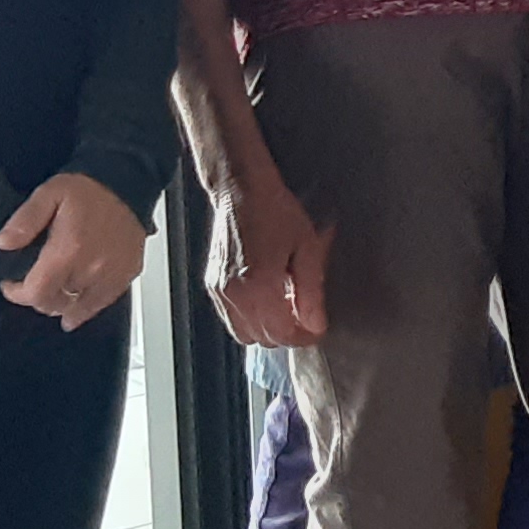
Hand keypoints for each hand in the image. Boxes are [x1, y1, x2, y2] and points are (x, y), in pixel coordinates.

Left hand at [0, 169, 146, 327]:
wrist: (129, 184)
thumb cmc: (90, 189)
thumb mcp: (49, 194)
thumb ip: (24, 220)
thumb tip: (3, 243)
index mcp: (69, 250)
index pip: (36, 293)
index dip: (17, 294)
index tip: (11, 285)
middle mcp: (92, 268)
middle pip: (55, 304)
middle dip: (37, 298)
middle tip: (32, 285)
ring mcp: (112, 275)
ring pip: (77, 308)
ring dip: (60, 304)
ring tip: (52, 296)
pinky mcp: (127, 275)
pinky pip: (102, 304)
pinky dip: (85, 310)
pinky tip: (74, 313)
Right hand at [205, 162, 328, 349]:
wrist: (242, 190)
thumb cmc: (277, 212)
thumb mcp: (307, 248)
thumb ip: (311, 292)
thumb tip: (315, 325)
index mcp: (260, 284)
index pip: (282, 333)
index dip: (304, 337)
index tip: (317, 330)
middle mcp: (235, 293)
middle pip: (263, 338)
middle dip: (287, 334)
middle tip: (305, 318)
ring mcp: (219, 291)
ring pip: (244, 334)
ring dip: (267, 330)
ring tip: (286, 309)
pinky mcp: (211, 285)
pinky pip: (230, 319)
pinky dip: (250, 319)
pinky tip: (267, 300)